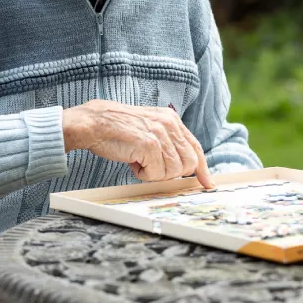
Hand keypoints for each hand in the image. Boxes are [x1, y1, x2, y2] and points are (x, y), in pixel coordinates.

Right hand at [62, 99, 214, 187]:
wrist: (95, 123)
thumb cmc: (119, 130)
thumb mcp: (149, 129)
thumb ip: (167, 142)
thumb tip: (184, 165)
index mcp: (171, 120)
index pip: (195, 147)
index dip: (202, 168)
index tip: (208, 183)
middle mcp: (169, 124)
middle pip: (188, 163)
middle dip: (172, 173)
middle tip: (152, 167)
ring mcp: (160, 133)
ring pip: (173, 171)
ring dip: (155, 173)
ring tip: (139, 161)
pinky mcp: (149, 144)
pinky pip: (156, 174)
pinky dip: (144, 174)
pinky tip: (133, 162)